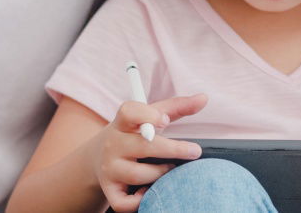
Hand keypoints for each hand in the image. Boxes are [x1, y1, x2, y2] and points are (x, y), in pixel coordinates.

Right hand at [91, 94, 207, 211]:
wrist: (97, 156)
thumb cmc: (134, 134)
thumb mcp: (150, 117)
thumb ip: (177, 107)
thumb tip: (204, 98)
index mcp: (122, 123)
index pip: (128, 112)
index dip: (147, 115)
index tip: (166, 120)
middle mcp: (112, 144)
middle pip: (142, 146)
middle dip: (172, 149)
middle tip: (194, 151)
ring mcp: (109, 169)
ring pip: (137, 175)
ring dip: (160, 174)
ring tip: (171, 169)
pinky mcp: (109, 190)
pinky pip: (124, 203)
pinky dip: (140, 202)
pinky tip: (151, 191)